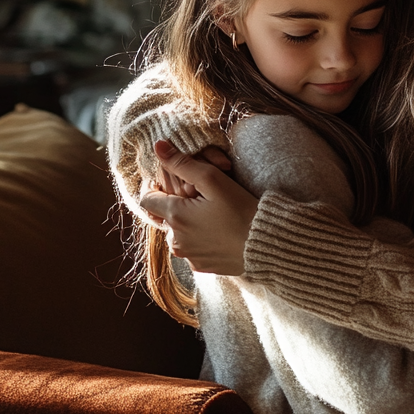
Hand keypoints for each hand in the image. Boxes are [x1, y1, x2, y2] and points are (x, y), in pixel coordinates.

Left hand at [140, 145, 257, 274]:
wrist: (267, 244)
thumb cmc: (241, 209)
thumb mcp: (213, 179)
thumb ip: (183, 163)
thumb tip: (158, 147)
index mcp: (175, 217)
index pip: (147, 199)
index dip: (154, 186)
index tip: (167, 180)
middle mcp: (176, 241)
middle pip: (165, 216)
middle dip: (178, 204)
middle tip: (201, 195)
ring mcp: (188, 256)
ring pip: (178, 232)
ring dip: (188, 222)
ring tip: (212, 213)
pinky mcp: (201, 267)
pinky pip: (192, 248)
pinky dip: (200, 238)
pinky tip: (219, 230)